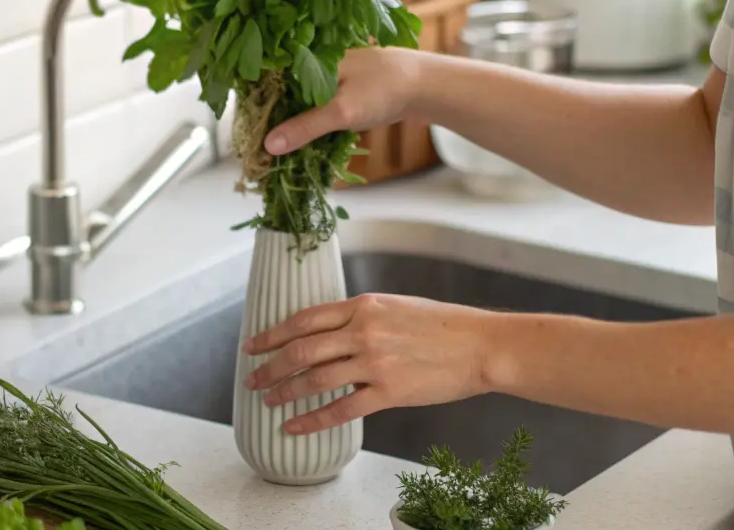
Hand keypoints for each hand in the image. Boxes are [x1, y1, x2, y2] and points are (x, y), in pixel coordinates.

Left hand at [242, 293, 496, 434]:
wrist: (481, 345)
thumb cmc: (443, 326)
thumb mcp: (395, 307)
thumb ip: (361, 317)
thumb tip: (329, 332)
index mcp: (363, 305)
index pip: (304, 319)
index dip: (272, 333)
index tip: (253, 345)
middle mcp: (364, 331)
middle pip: (301, 350)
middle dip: (270, 366)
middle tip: (252, 379)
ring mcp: (375, 362)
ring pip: (314, 379)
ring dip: (285, 392)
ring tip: (269, 401)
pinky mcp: (389, 391)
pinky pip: (340, 409)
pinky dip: (312, 420)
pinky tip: (294, 426)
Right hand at [263, 47, 425, 154]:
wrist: (424, 86)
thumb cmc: (382, 89)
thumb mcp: (340, 111)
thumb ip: (305, 128)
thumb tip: (269, 146)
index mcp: (306, 62)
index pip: (267, 83)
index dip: (254, 108)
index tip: (246, 135)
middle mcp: (312, 69)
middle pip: (280, 98)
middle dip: (271, 123)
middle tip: (259, 153)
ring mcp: (326, 82)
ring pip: (298, 107)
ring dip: (290, 129)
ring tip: (276, 155)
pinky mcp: (339, 95)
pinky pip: (315, 113)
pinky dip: (309, 129)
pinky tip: (302, 147)